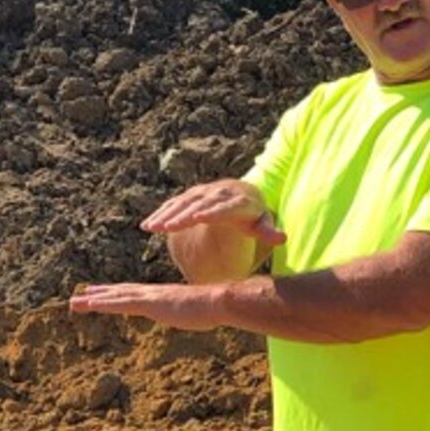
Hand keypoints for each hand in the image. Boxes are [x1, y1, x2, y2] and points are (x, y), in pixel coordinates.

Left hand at [68, 281, 222, 327]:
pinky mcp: (150, 304)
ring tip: (74, 303)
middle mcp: (153, 293)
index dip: (119, 293)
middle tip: (81, 296)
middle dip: (101, 295)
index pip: (137, 294)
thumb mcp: (200, 313)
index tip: (105, 293)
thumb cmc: (215, 308)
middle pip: (121, 293)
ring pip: (116, 298)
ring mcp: (150, 297)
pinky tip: (90, 304)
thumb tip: (201, 316)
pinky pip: (122, 304)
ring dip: (94, 301)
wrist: (220, 301)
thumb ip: (195, 313)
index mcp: (163, 297)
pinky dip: (104, 304)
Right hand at [142, 179, 284, 249]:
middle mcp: (218, 193)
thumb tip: (282, 238)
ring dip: (166, 214)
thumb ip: (268, 231)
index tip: (198, 218)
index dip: (211, 212)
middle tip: (167, 227)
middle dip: (182, 214)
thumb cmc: (255, 216)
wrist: (244, 193)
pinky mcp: (191, 195)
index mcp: (238, 202)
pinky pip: (174, 203)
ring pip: (182, 202)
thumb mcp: (264, 223)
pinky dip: (160, 213)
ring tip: (151, 228)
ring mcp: (202, 192)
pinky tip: (147, 225)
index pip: (224, 207)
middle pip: (198, 204)